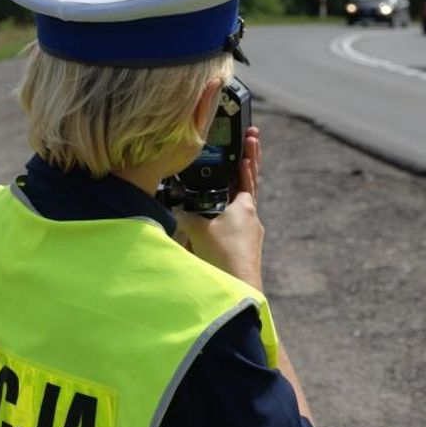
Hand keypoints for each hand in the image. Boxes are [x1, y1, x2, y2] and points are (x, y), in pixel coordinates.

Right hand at [177, 127, 263, 289]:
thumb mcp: (198, 230)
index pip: (248, 174)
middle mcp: (252, 218)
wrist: (239, 290)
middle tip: (251, 141)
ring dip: (234, 194)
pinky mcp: (246, 249)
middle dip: (248, 164)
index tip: (250, 136)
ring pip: (241, 208)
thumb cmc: (223, 258)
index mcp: (245, 207)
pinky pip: (235, 226)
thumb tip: (174, 207)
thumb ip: (185, 215)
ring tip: (227, 184)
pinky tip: (216, 224)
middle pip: (249, 185)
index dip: (248, 154)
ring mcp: (251, 234)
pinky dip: (227, 217)